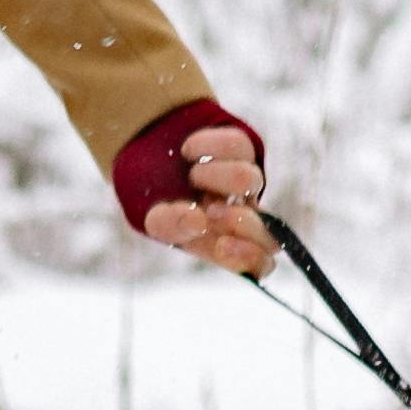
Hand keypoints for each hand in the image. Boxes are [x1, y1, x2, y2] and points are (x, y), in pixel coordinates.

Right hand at [140, 120, 274, 276]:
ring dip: (219, 178)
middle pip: (269, 229)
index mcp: (225, 243)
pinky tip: (187, 151)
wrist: (142, 152)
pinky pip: (237, 146)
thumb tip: (198, 221)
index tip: (221, 245)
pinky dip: (208, 146)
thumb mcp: (154, 217)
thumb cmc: (150, 196)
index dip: (250, 258)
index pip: (258, 263)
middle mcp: (242, 215)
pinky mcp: (239, 146)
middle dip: (240, 222)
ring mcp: (244, 180)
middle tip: (211, 210)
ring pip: (251, 180)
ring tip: (193, 176)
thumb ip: (171, 226)